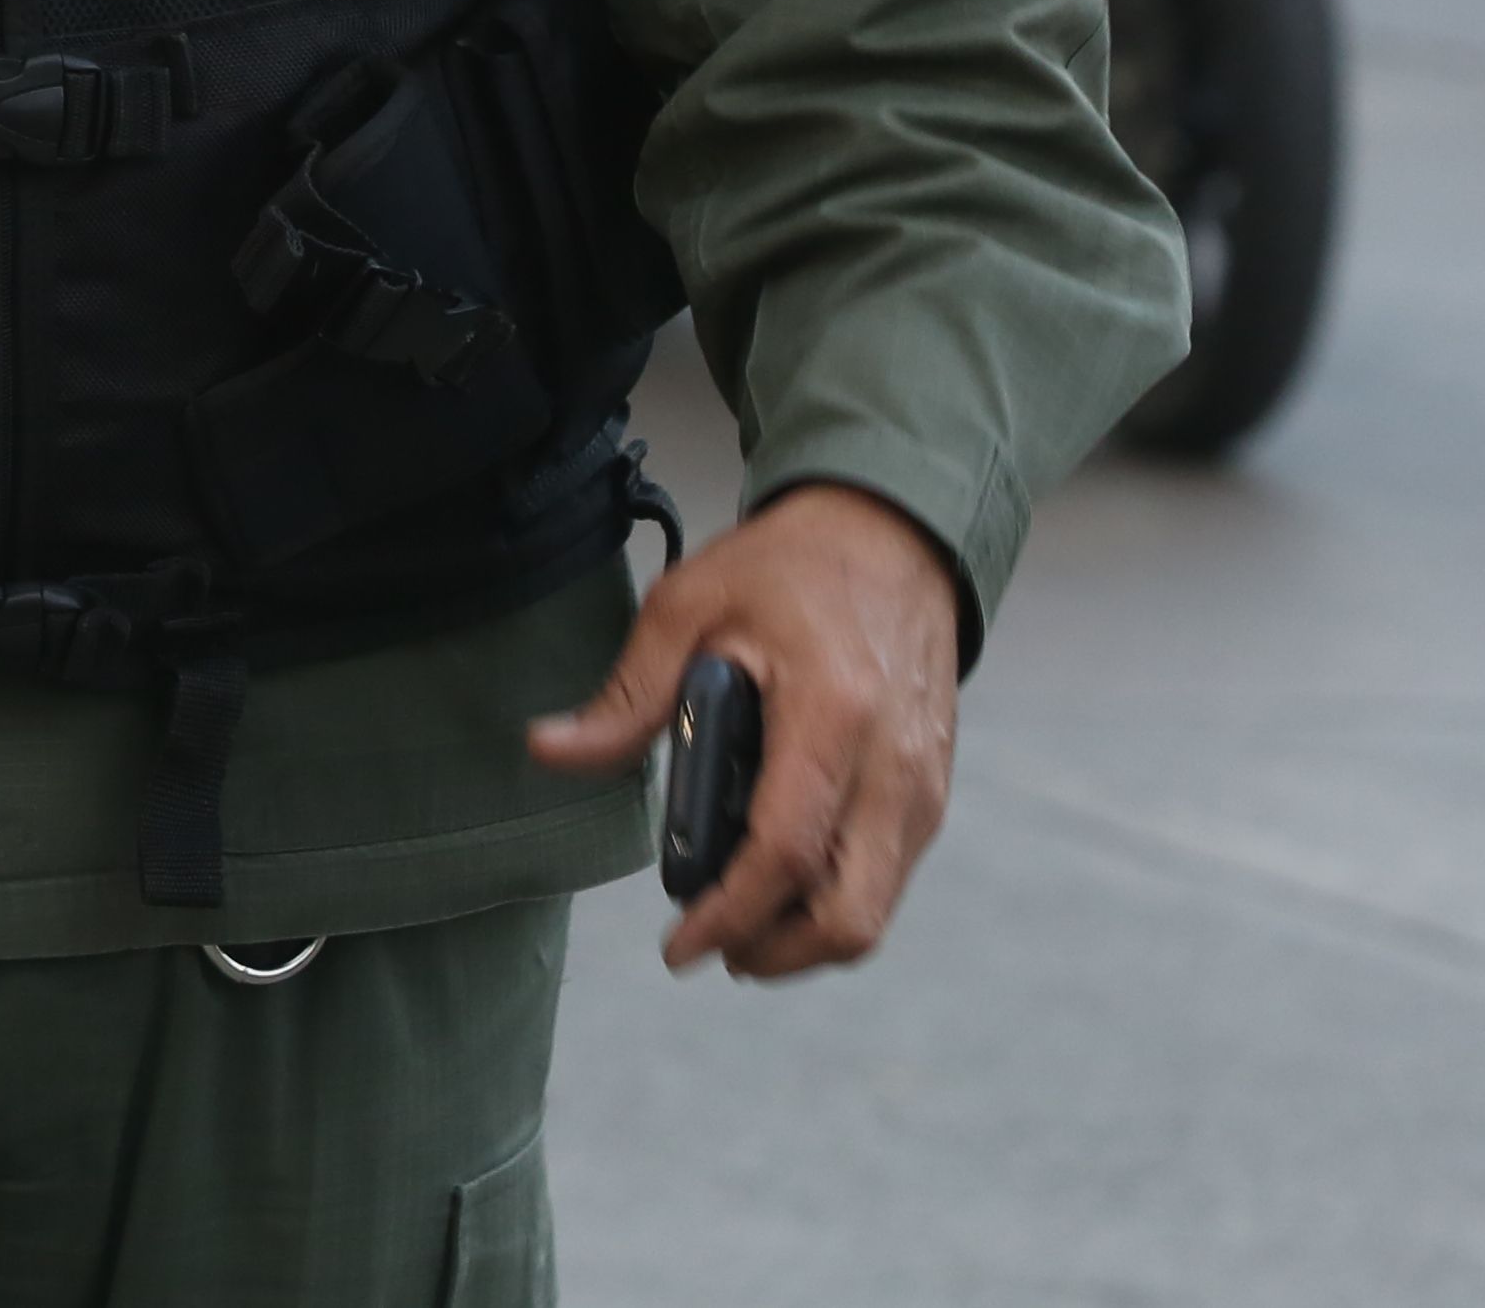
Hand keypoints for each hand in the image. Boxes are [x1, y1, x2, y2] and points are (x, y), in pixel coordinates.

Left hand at [530, 481, 962, 978]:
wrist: (893, 533)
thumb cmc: (792, 567)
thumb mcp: (692, 605)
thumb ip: (628, 693)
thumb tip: (551, 750)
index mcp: (832, 711)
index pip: (786, 850)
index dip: (728, 915)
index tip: (679, 947)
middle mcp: (893, 762)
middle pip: (850, 915)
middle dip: (775, 953)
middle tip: (714, 943)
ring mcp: (923, 783)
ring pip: (876, 913)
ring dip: (804, 937)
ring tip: (740, 913)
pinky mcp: (933, 791)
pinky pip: (888, 878)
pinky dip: (834, 900)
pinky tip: (782, 874)